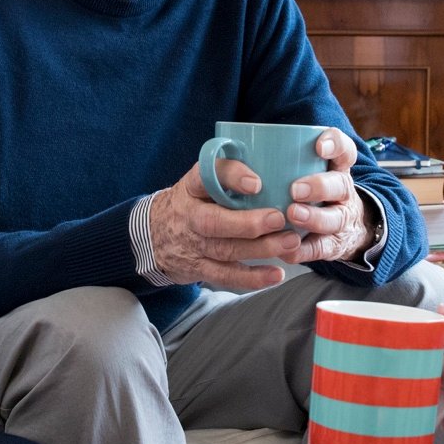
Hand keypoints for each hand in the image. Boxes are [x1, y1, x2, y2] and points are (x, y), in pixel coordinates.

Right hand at [150, 162, 302, 289]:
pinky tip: (276, 274)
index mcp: (192, 187)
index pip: (207, 176)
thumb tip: (275, 165)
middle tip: (279, 219)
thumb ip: (227, 174)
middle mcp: (190, 215)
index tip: (257, 182)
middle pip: (215, 222)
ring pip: (225, 249)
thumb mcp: (201, 181)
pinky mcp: (199, 268)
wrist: (154, 234)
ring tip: (289, 242)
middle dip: (248, 223)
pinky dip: (252, 278)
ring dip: (260, 248)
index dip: (232, 178)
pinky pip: (226, 275)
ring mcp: (194, 244)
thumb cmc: (193, 202)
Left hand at [279, 128, 372, 264]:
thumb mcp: (309, 171)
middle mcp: (342, 192)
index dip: (335, 145)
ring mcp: (341, 219)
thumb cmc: (313, 191)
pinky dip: (303, 250)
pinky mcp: (334, 245)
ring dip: (313, 217)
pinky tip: (287, 249)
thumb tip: (237, 149)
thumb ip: (285, 161)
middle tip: (295, 189)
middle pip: (339, 185)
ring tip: (292, 215)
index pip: (344, 150)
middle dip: (319, 186)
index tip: (319, 146)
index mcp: (336, 168)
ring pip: (335, 218)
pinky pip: (321, 249)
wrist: (347, 227)